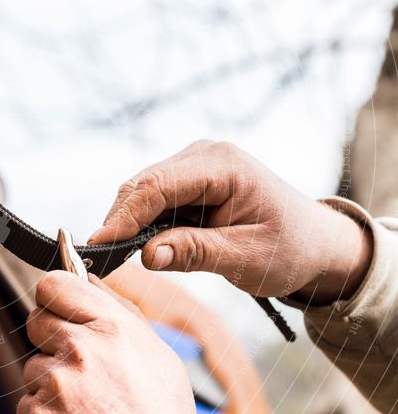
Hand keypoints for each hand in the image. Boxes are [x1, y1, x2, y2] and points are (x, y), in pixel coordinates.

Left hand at [17, 270, 241, 413]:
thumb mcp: (158, 357)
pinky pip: (26, 405)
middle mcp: (80, 351)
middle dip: (52, 341)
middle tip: (81, 372)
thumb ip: (118, 311)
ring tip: (87, 413)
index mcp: (113, 329)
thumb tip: (87, 279)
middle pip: (36, 321)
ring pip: (32, 368)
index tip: (58, 310)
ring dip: (50, 385)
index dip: (54, 298)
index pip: (53, 285)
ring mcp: (54, 387)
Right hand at [89, 140, 371, 303]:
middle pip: (142, 185)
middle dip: (118, 221)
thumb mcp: (245, 257)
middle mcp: (204, 155)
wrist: (315, 242)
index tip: (99, 246)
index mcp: (223, 165)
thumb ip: (196, 253)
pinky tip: (136, 246)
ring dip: (127, 223)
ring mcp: (194, 166)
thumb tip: (147, 256)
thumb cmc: (289, 248)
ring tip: (114, 256)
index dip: (124, 216)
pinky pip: (153, 200)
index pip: (158, 186)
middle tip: (98, 258)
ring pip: (142, 192)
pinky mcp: (189, 182)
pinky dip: (140, 223)